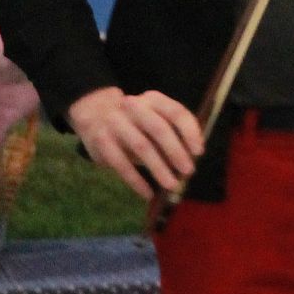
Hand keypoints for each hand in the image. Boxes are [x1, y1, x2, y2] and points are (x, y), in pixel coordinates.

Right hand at [67, 86, 202, 200]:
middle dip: (176, 151)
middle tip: (188, 171)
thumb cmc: (136, 122)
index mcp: (153, 100)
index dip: (190, 132)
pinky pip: (121, 163)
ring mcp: (115, 123)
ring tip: (172, 185)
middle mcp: (133, 107)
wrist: (94, 114)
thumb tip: (191, 158)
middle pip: (159, 129)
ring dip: (158, 168)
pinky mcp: (101, 141)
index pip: (176, 112)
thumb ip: (172, 133)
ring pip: (141, 147)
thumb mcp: (154, 118)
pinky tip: (148, 193)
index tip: (199, 152)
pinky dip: (136, 180)